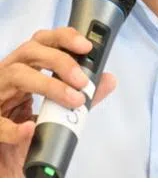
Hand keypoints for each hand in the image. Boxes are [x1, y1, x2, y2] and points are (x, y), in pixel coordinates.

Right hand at [0, 28, 116, 178]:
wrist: (3, 157)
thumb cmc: (25, 123)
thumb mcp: (52, 107)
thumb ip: (78, 93)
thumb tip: (108, 79)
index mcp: (23, 67)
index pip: (42, 41)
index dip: (64, 38)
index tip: (86, 46)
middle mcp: (7, 75)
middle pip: (30, 51)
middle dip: (60, 60)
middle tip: (82, 80)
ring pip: (16, 75)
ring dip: (48, 85)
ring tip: (71, 99)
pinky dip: (14, 127)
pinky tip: (30, 129)